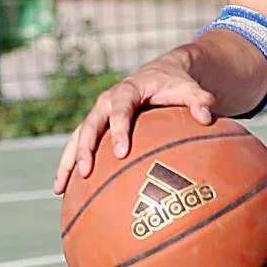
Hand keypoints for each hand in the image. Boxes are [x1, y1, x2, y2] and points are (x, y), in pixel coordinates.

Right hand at [53, 60, 218, 193]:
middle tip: (86, 172)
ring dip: (68, 161)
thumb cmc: (174, 85)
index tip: (121, 152)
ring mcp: (98, 115)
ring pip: (77, 138)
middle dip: (85, 149)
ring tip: (59, 188)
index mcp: (127, 91)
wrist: (159, 75)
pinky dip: (69, 167)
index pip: (120, 110)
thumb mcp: (189, 89)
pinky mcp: (96, 127)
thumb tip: (208, 117)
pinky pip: (78, 147)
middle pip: (90, 125)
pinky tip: (62, 192)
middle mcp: (106, 102)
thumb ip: (200, 100)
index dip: (118, 130)